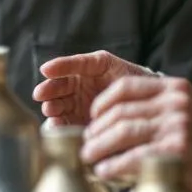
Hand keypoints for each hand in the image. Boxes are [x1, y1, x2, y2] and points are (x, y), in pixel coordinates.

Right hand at [33, 50, 152, 126]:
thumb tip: (46, 68)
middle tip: (43, 95)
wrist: (148, 100)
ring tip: (52, 112)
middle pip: (56, 92)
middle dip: (48, 93)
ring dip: (52, 111)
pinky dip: (60, 128)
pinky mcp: (82, 128)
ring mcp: (77, 110)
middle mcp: (74, 92)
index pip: (61, 72)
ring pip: (58, 110)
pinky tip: (57, 127)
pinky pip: (67, 128)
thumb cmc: (125, 74)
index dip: (54, 71)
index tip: (45, 71)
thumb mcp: (103, 62)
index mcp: (78, 74)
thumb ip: (81, 63)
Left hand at [82, 76, 191, 191]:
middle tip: (85, 145)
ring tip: (89, 159)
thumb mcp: (181, 115)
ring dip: (99, 147)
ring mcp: (177, 124)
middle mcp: (174, 102)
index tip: (91, 119)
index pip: (124, 87)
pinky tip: (105, 172)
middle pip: (120, 111)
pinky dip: (114, 165)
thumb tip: (106, 124)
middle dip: (96, 130)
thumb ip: (152, 111)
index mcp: (173, 88)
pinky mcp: (177, 150)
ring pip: (123, 132)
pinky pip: (134, 156)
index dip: (101, 104)